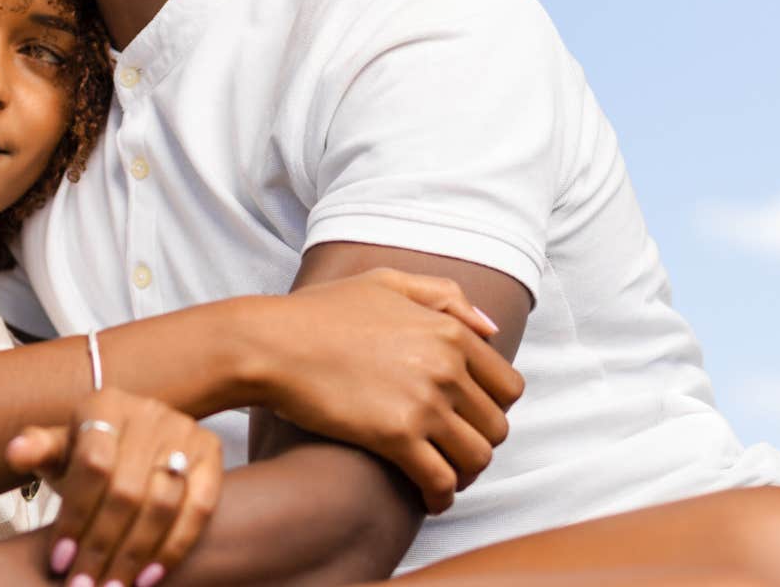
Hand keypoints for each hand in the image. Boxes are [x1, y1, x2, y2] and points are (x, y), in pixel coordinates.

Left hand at [5, 387, 221, 586]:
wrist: (137, 441)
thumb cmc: (90, 454)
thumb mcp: (61, 450)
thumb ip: (38, 450)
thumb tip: (16, 452)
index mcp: (104, 405)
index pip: (92, 466)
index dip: (76, 516)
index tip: (60, 561)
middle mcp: (149, 412)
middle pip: (127, 490)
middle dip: (102, 546)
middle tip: (85, 586)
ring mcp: (184, 430)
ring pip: (163, 503)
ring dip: (136, 554)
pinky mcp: (211, 452)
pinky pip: (200, 507)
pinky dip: (176, 546)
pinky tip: (150, 576)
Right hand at [250, 267, 521, 511]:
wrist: (271, 344)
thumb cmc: (319, 313)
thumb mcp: (385, 282)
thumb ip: (444, 296)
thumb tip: (491, 328)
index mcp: (449, 331)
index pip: (508, 386)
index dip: (493, 409)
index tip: (469, 420)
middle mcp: (445, 367)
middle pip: (496, 426)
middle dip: (479, 443)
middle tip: (453, 452)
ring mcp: (424, 403)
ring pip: (477, 458)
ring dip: (464, 474)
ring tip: (444, 477)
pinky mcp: (396, 437)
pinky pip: (440, 481)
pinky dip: (440, 496)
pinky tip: (428, 498)